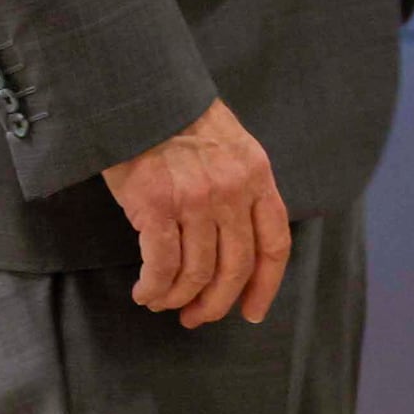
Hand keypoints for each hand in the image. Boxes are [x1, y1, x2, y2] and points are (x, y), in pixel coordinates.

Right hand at [99, 97, 292, 328]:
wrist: (139, 95)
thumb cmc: (179, 121)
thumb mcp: (231, 146)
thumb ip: (243, 188)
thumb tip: (238, 246)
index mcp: (257, 175)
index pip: (274, 243)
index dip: (266, 286)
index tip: (252, 312)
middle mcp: (232, 191)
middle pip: (236, 268)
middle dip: (216, 304)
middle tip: (196, 318)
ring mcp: (195, 200)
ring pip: (196, 274)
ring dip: (177, 299)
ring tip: (161, 302)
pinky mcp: (155, 207)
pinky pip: (161, 267)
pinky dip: (153, 289)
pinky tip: (144, 293)